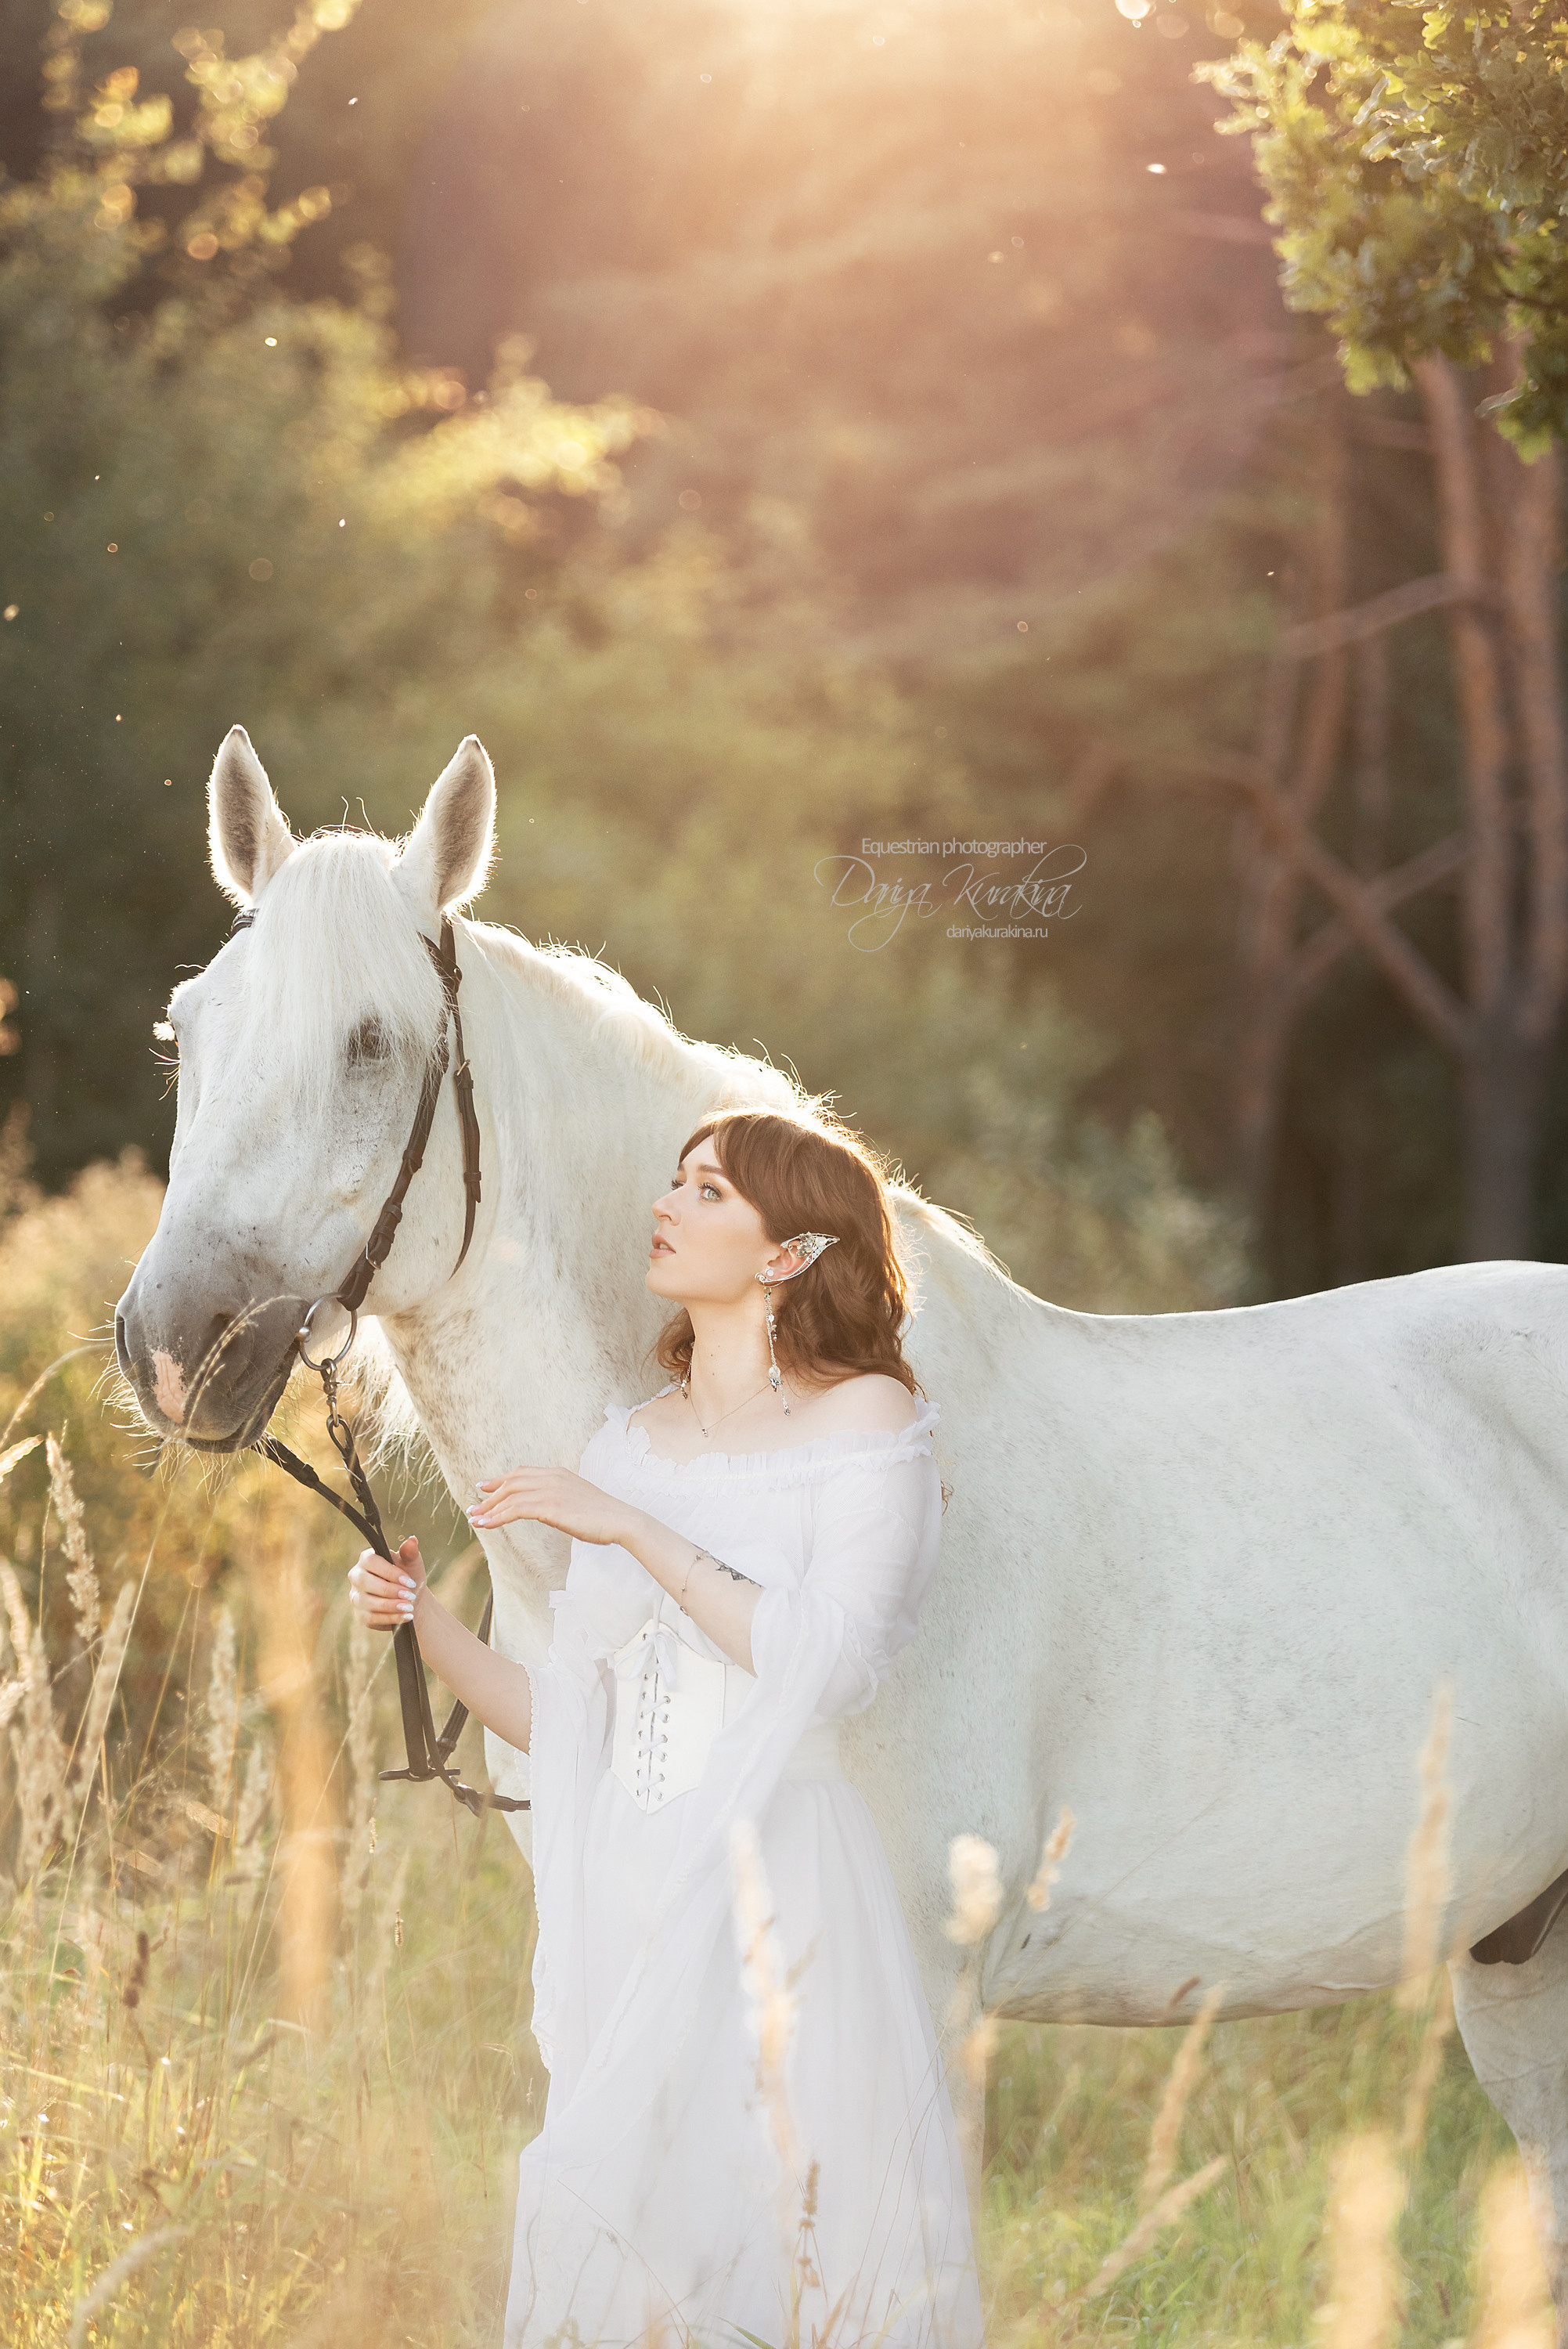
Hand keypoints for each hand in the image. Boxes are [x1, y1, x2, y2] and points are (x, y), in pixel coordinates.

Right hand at [348, 1535, 425, 1629]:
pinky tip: (405, 1617)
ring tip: (409, 1607)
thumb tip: (412, 1539)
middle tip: (410, 1595)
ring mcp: (356, 1596)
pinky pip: (371, 1618)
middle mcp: (357, 1576)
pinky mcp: (360, 1615)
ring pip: (367, 1602)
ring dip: (391, 1605)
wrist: (411, 1600)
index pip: (370, 1561)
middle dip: (390, 1590)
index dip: (389, 1571)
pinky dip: (390, 1618)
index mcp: (367, 1559)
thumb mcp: (412, 1564)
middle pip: (365, 1582)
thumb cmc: (409, 1577)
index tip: (409, 1581)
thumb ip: (410, 1553)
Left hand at [468, 1467, 636, 1546]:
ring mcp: (550, 1490)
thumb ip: (561, 1499)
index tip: (484, 1487)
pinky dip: (497, 1517)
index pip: (522, 1473)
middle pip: (512, 1481)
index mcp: (559, 1473)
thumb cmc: (604, 1517)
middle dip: (490, 1494)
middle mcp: (552, 1477)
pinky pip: (515, 1509)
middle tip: (474, 1506)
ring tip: (475, 1519)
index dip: (501, 1480)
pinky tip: (486, 1524)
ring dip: (489, 1508)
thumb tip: (548, 1509)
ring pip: (510, 1495)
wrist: (621, 1520)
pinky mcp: (550, 1506)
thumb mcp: (578, 1501)